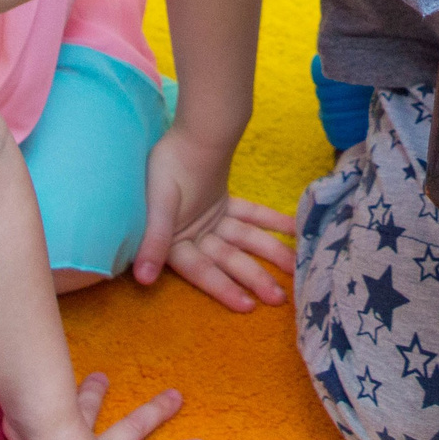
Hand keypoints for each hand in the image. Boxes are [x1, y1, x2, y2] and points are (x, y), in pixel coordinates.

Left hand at [0, 376, 205, 439]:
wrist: (38, 422)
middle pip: (131, 431)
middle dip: (155, 414)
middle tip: (177, 395)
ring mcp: (79, 431)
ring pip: (92, 411)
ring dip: (97, 395)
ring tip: (103, 377)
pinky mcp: (57, 415)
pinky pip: (59, 407)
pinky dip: (56, 397)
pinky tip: (50, 387)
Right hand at [131, 125, 295, 310]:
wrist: (184, 133)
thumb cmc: (164, 168)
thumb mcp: (157, 204)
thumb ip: (155, 239)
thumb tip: (143, 278)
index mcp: (173, 243)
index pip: (202, 271)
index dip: (223, 288)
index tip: (247, 306)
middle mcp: (193, 237)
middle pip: (228, 261)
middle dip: (254, 278)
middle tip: (280, 299)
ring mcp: (211, 222)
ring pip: (245, 242)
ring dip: (269, 254)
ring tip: (295, 269)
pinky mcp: (225, 205)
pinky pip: (252, 216)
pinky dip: (273, 223)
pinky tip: (294, 232)